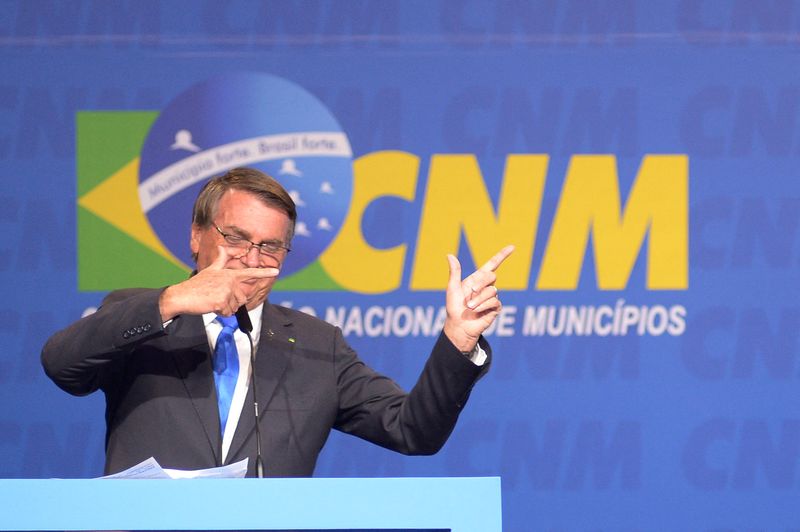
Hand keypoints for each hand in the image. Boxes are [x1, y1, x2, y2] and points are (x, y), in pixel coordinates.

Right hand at [158, 246, 279, 319]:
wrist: (181, 296)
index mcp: (229, 274)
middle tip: (216, 297)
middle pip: (242, 298)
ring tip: (213, 301)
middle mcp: (229, 281)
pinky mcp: (221, 302)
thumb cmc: (196, 285)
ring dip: (225, 308)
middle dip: (231, 302)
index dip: (264, 272)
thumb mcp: (210, 270)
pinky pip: (228, 313)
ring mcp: (226, 291)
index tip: (276, 271)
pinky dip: (220, 312)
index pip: (249, 273)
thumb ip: (221, 260)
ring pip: (235, 307)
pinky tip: (211, 306)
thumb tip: (222, 246)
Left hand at [443, 245, 513, 352]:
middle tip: (470, 293)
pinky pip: (494, 301)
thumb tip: (450, 255)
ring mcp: (491, 297)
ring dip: (479, 299)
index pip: (492, 264)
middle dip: (481, 283)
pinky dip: (483, 306)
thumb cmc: (454, 308)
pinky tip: (476, 311)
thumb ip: (454, 272)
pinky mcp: (495, 308)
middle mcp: (485, 287)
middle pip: (492, 276)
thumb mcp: (452, 288)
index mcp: (476, 279)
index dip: (502, 255)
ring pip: (492, 290)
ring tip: (470, 307)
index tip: (512, 247)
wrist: (459, 326)